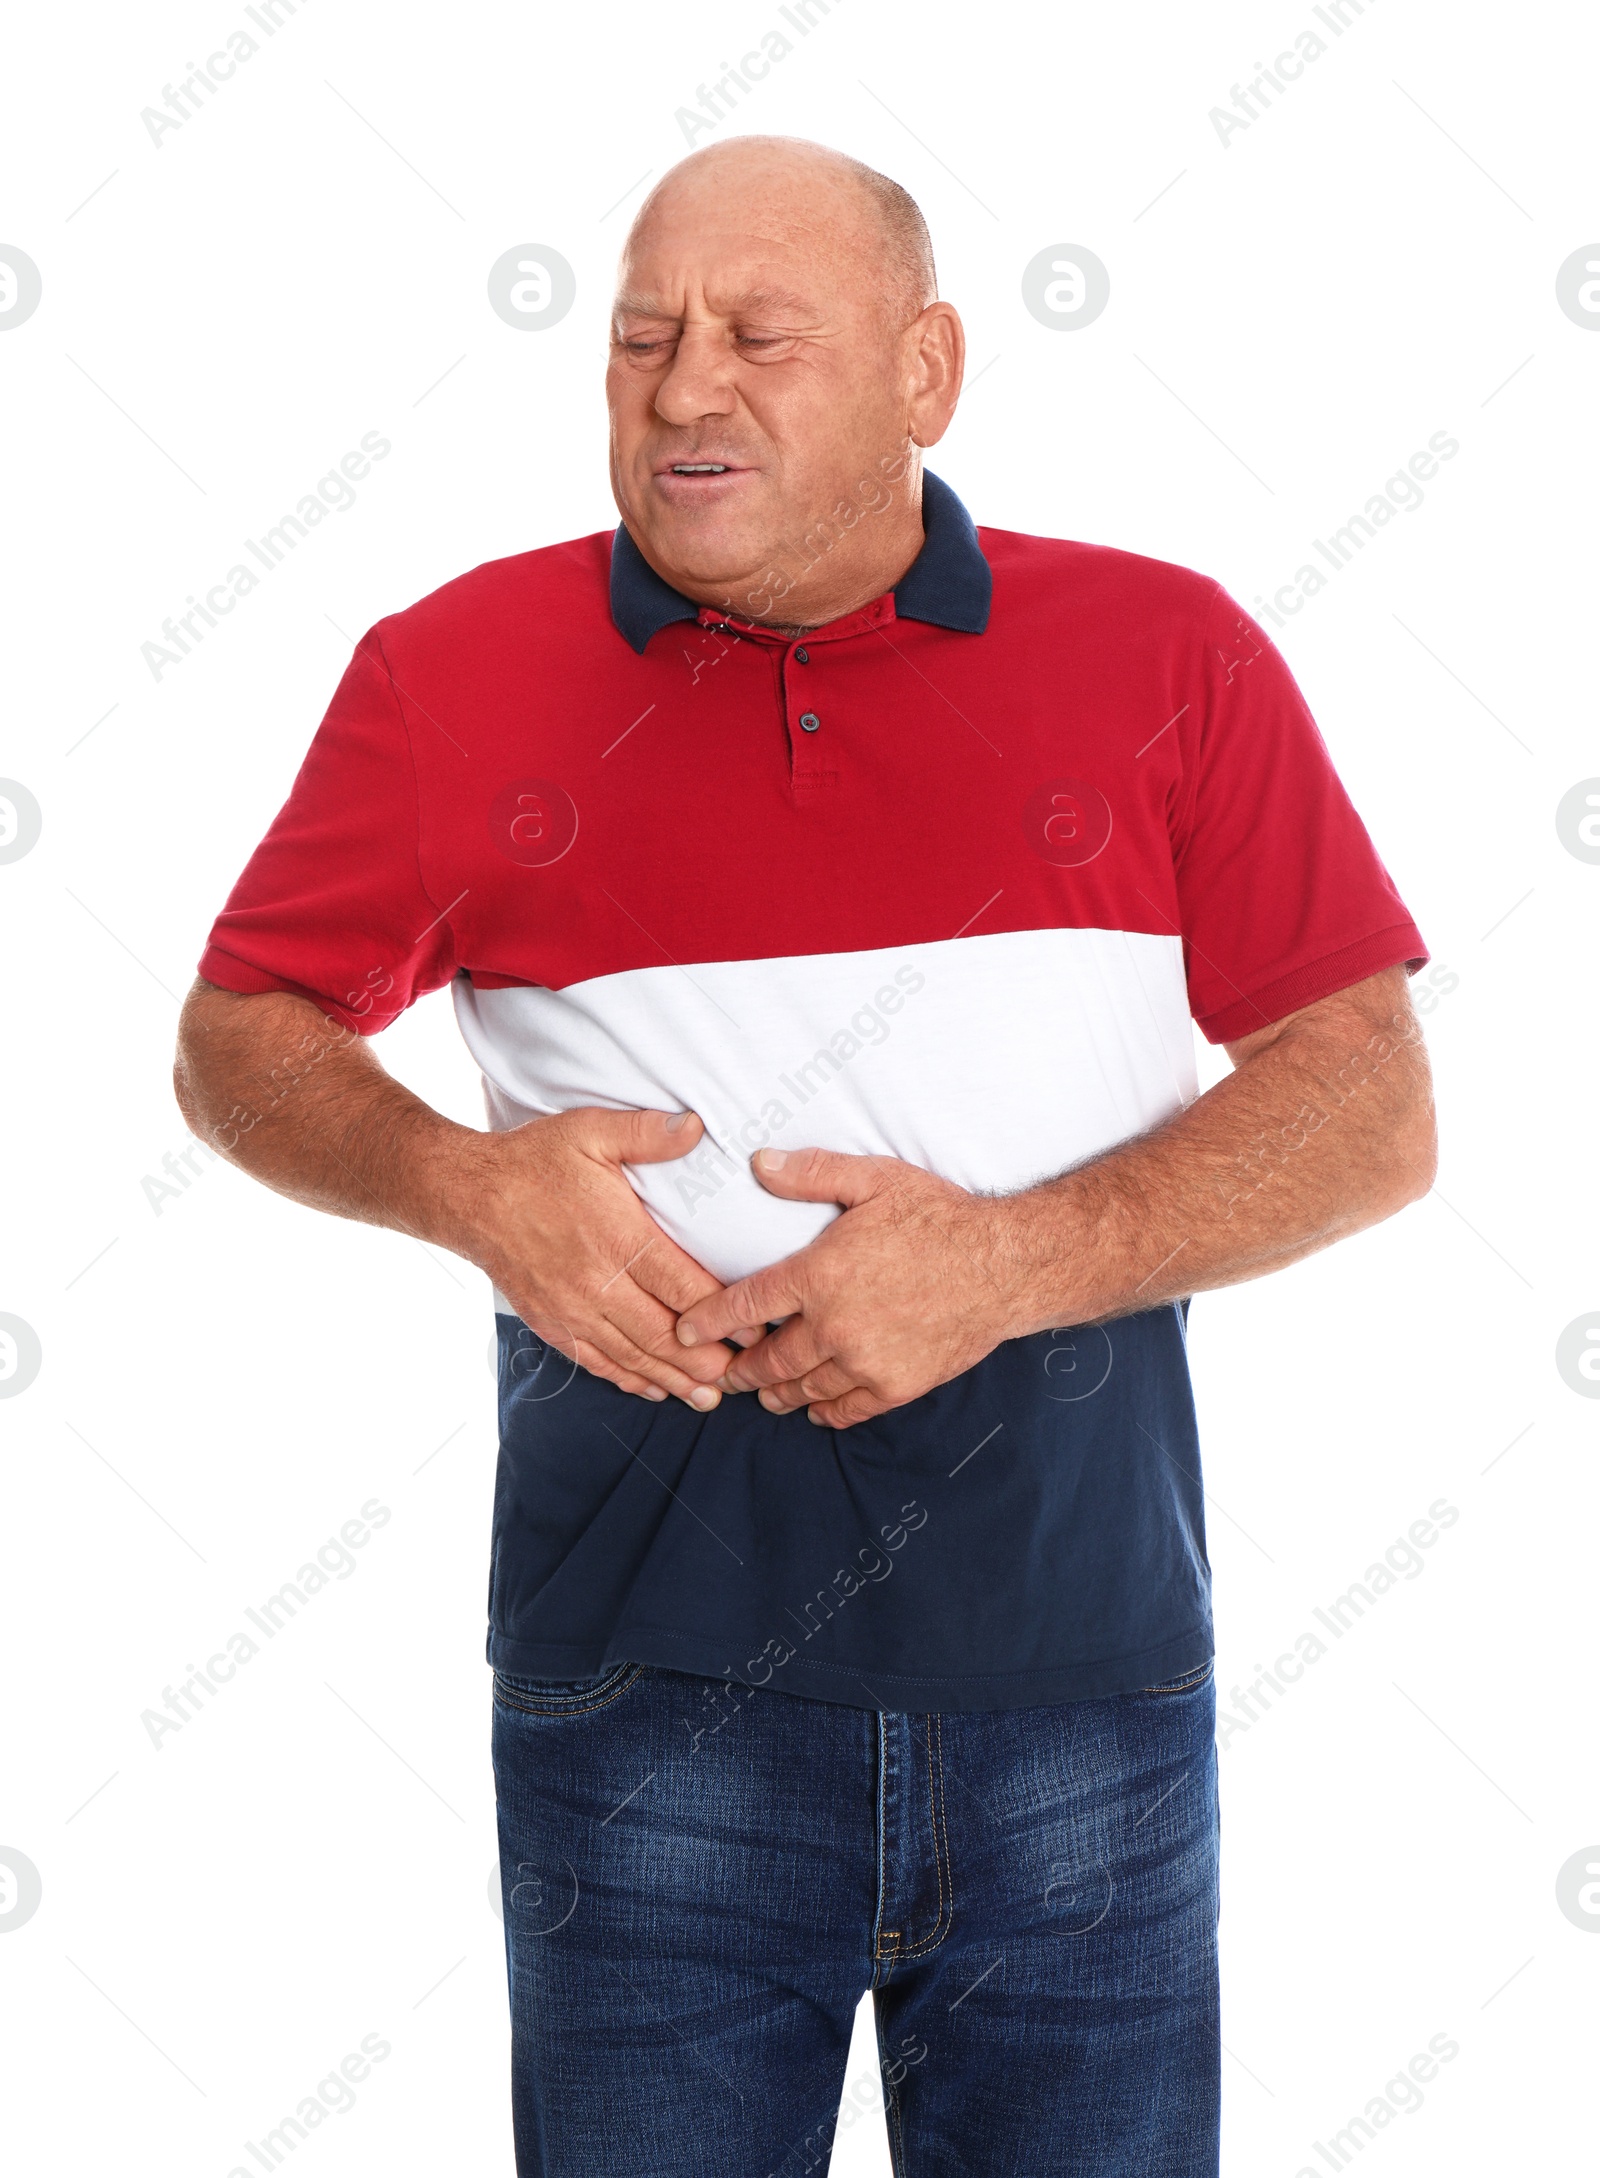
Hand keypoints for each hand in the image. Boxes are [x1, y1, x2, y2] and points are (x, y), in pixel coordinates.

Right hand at [463, 1107, 758, 1408]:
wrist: (469, 1196)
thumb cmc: (535, 1161)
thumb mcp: (591, 1131)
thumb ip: (647, 1133)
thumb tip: (696, 1127)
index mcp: (617, 1236)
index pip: (682, 1285)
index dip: (723, 1312)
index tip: (756, 1327)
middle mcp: (596, 1282)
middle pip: (663, 1333)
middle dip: (707, 1360)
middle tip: (744, 1373)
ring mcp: (572, 1309)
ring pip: (633, 1355)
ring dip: (674, 1380)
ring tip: (710, 1396)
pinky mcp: (552, 1324)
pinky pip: (597, 1361)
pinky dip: (630, 1380)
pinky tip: (655, 1389)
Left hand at [674, 1146, 1027, 1426]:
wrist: (1005, 1266)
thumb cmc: (939, 1217)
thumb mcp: (874, 1179)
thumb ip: (811, 1173)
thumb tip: (756, 1163)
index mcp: (818, 1274)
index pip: (744, 1307)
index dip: (707, 1322)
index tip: (685, 1332)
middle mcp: (834, 1326)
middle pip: (766, 1360)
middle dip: (738, 1370)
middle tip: (721, 1374)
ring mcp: (865, 1362)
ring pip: (802, 1389)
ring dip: (776, 1393)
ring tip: (763, 1393)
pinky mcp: (896, 1386)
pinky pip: (846, 1410)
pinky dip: (823, 1411)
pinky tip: (815, 1407)